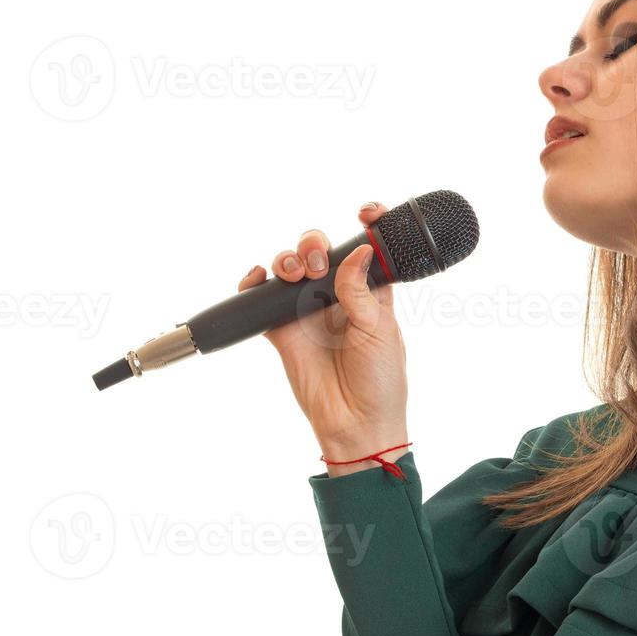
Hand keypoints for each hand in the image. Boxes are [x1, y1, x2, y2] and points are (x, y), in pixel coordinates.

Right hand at [237, 202, 408, 475]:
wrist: (356, 424)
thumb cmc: (381, 381)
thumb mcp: (379, 331)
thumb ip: (362, 290)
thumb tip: (358, 251)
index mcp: (371, 293)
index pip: (367, 250)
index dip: (367, 225)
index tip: (366, 210)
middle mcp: (337, 296)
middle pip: (320, 252)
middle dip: (313, 244)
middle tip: (316, 262)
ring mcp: (306, 311)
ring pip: (290, 269)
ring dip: (288, 259)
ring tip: (296, 274)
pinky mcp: (281, 329)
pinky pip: (261, 298)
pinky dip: (254, 281)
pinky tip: (259, 277)